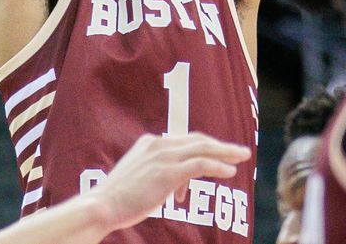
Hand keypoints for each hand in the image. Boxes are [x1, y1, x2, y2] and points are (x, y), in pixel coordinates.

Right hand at [91, 133, 250, 230]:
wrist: (103, 205)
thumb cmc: (119, 198)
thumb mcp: (139, 177)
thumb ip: (157, 173)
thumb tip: (176, 186)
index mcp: (149, 143)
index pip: (184, 142)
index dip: (203, 150)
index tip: (219, 156)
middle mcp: (158, 145)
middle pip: (197, 140)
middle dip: (221, 145)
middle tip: (239, 150)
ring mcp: (163, 157)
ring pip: (202, 149)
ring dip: (225, 152)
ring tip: (242, 157)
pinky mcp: (168, 173)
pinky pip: (200, 165)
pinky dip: (218, 166)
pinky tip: (230, 171)